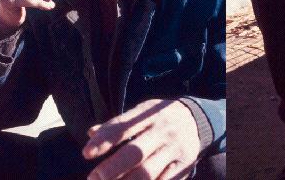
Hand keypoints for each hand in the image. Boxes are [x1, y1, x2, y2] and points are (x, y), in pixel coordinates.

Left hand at [84, 99, 200, 179]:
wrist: (198, 119)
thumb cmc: (160, 118)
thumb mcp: (142, 112)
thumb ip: (117, 124)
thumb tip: (91, 133)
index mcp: (150, 116)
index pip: (124, 127)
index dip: (104, 141)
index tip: (86, 153)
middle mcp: (164, 132)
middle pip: (136, 152)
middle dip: (112, 168)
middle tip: (94, 177)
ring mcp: (175, 151)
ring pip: (148, 172)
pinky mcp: (184, 167)